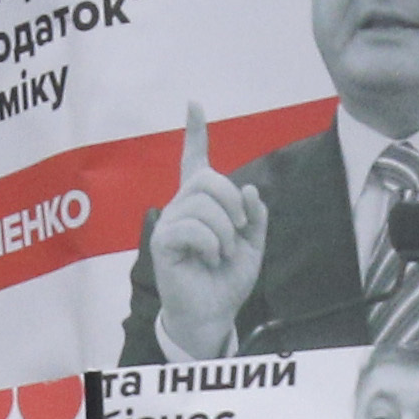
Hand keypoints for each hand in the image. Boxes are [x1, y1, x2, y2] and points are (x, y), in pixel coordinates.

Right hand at [145, 104, 268, 363]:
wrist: (214, 313)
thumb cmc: (227, 279)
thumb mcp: (253, 245)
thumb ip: (255, 216)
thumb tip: (250, 189)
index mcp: (203, 203)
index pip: (195, 160)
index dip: (195, 132)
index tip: (194, 104)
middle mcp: (182, 206)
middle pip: (208, 179)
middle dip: (232, 203)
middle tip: (238, 231)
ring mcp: (170, 222)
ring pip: (203, 204)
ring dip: (224, 232)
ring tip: (221, 253)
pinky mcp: (163, 241)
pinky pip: (193, 227)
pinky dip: (211, 244)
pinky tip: (209, 258)